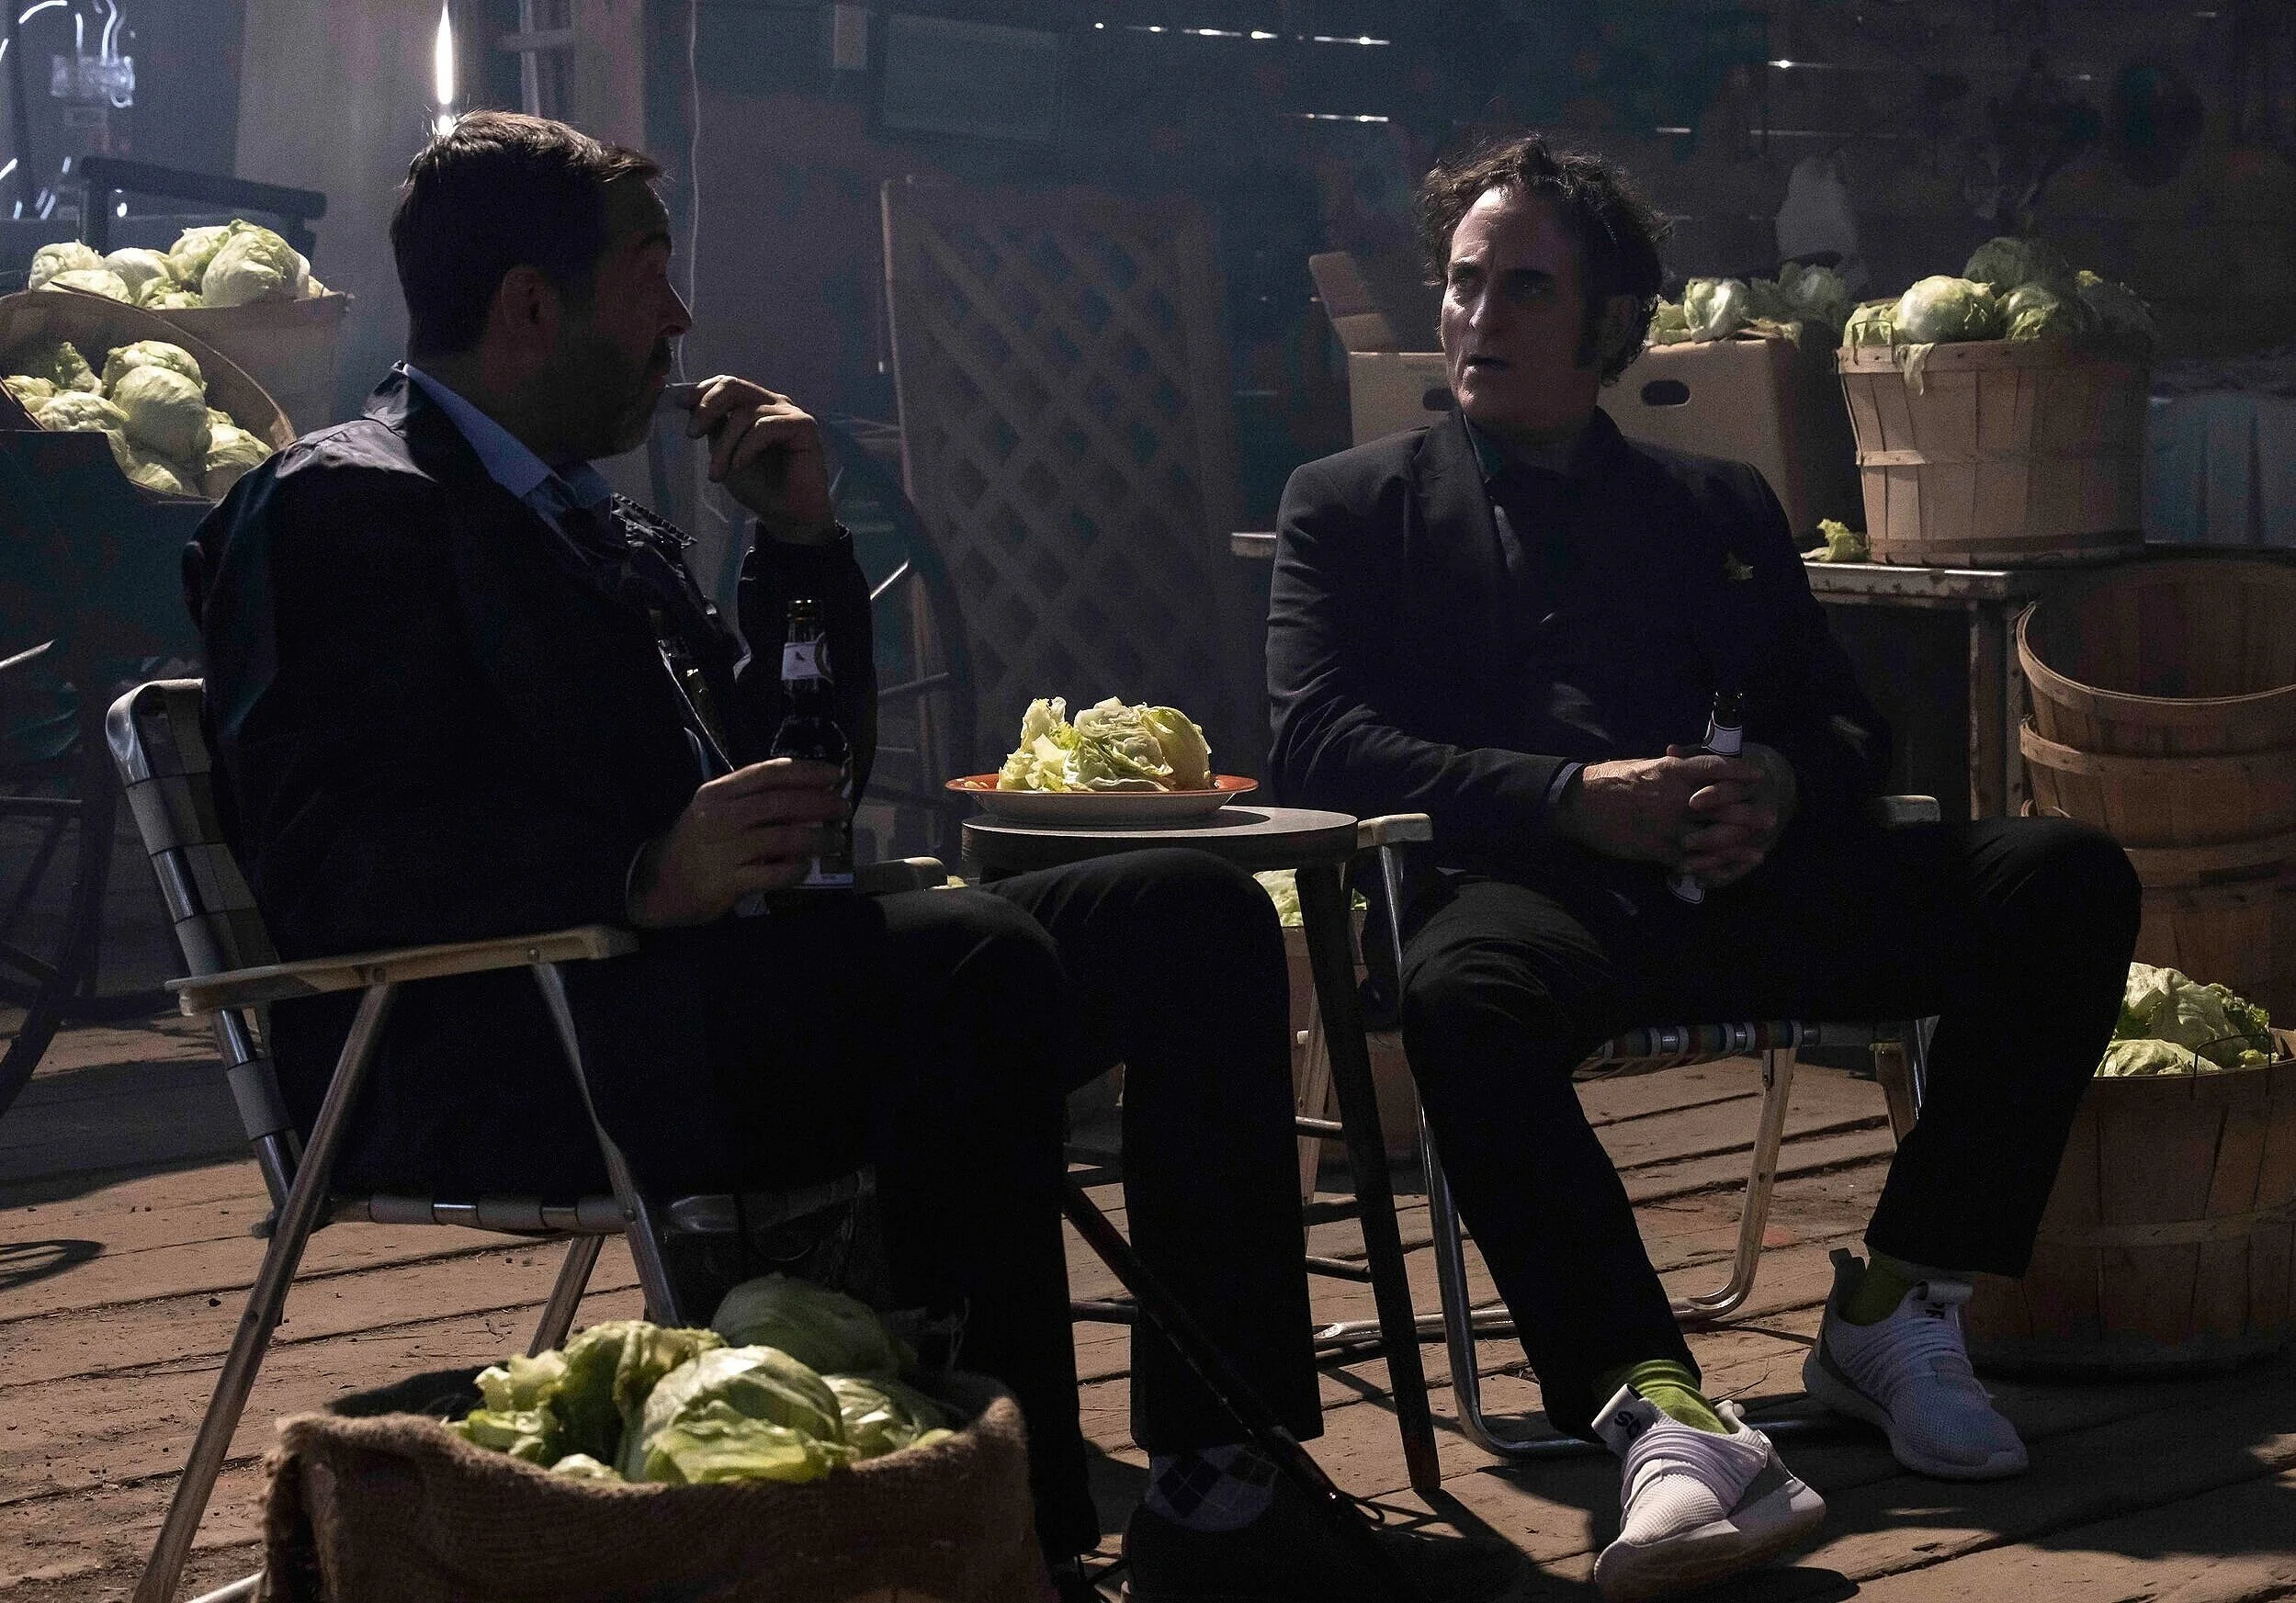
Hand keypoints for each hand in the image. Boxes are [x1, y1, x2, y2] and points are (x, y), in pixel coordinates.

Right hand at [626, 758, 847, 925]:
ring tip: (836, 840)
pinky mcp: (727, 881)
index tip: (834, 773)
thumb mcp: (716, 810)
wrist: (658, 882)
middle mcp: (721, 817)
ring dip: (816, 838)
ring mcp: (724, 850)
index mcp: (719, 793)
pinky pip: (771, 874)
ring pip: (781, 837)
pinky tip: (806, 867)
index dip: (805, 771)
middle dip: (818, 803)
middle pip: (779, 803)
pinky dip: (794, 869)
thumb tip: (805, 796)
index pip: (768, 774)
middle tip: (843, 808)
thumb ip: (752, 801)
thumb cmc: (696, 842)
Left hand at [681, 376, 835, 541]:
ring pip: (745, 413)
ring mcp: (790, 413)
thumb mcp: (725, 451)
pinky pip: (766, 426)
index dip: (702, 391)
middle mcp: (773, 403)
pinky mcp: (804, 426)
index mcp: (756, 405)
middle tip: (692, 433)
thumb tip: (689, 402)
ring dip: (725, 444)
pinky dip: (746, 447)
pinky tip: (739, 466)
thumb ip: (714, 426)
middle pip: (734, 387)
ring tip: (717, 473)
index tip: (680, 404)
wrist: (785, 514)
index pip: (727, 384)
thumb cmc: (758, 485)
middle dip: (707, 408)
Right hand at [1553, 751, 1766, 864]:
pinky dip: (1710, 867)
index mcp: (1671, 771)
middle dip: (1748, 813)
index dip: (1739, 772)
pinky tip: (1725, 871)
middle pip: (1722, 805)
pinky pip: (1691, 860)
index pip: (1714, 768)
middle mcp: (1674, 797)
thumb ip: (1671, 768)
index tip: (1758, 776)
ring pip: (1712, 837)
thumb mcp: (1643, 765)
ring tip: (1758, 852)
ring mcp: (1667, 825)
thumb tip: (1689, 761)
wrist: (1579, 803)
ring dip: (1737, 846)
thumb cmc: (1609, 780)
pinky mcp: (1656, 848)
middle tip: (1770, 819)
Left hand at [1673, 740, 1797, 890]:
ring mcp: (1762, 833)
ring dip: (1712, 860)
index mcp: (1752, 782)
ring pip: (1739, 850)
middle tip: (1684, 842)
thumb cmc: (1734, 769)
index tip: (1693, 802)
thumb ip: (1695, 756)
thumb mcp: (1720, 758)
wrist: (1774, 783)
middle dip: (1712, 836)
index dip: (1716, 795)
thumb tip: (1670, 750)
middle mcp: (1762, 808)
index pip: (1736, 789)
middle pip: (1739, 825)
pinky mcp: (1759, 850)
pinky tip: (1698, 881)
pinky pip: (1741, 868)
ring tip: (1683, 867)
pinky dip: (1720, 877)